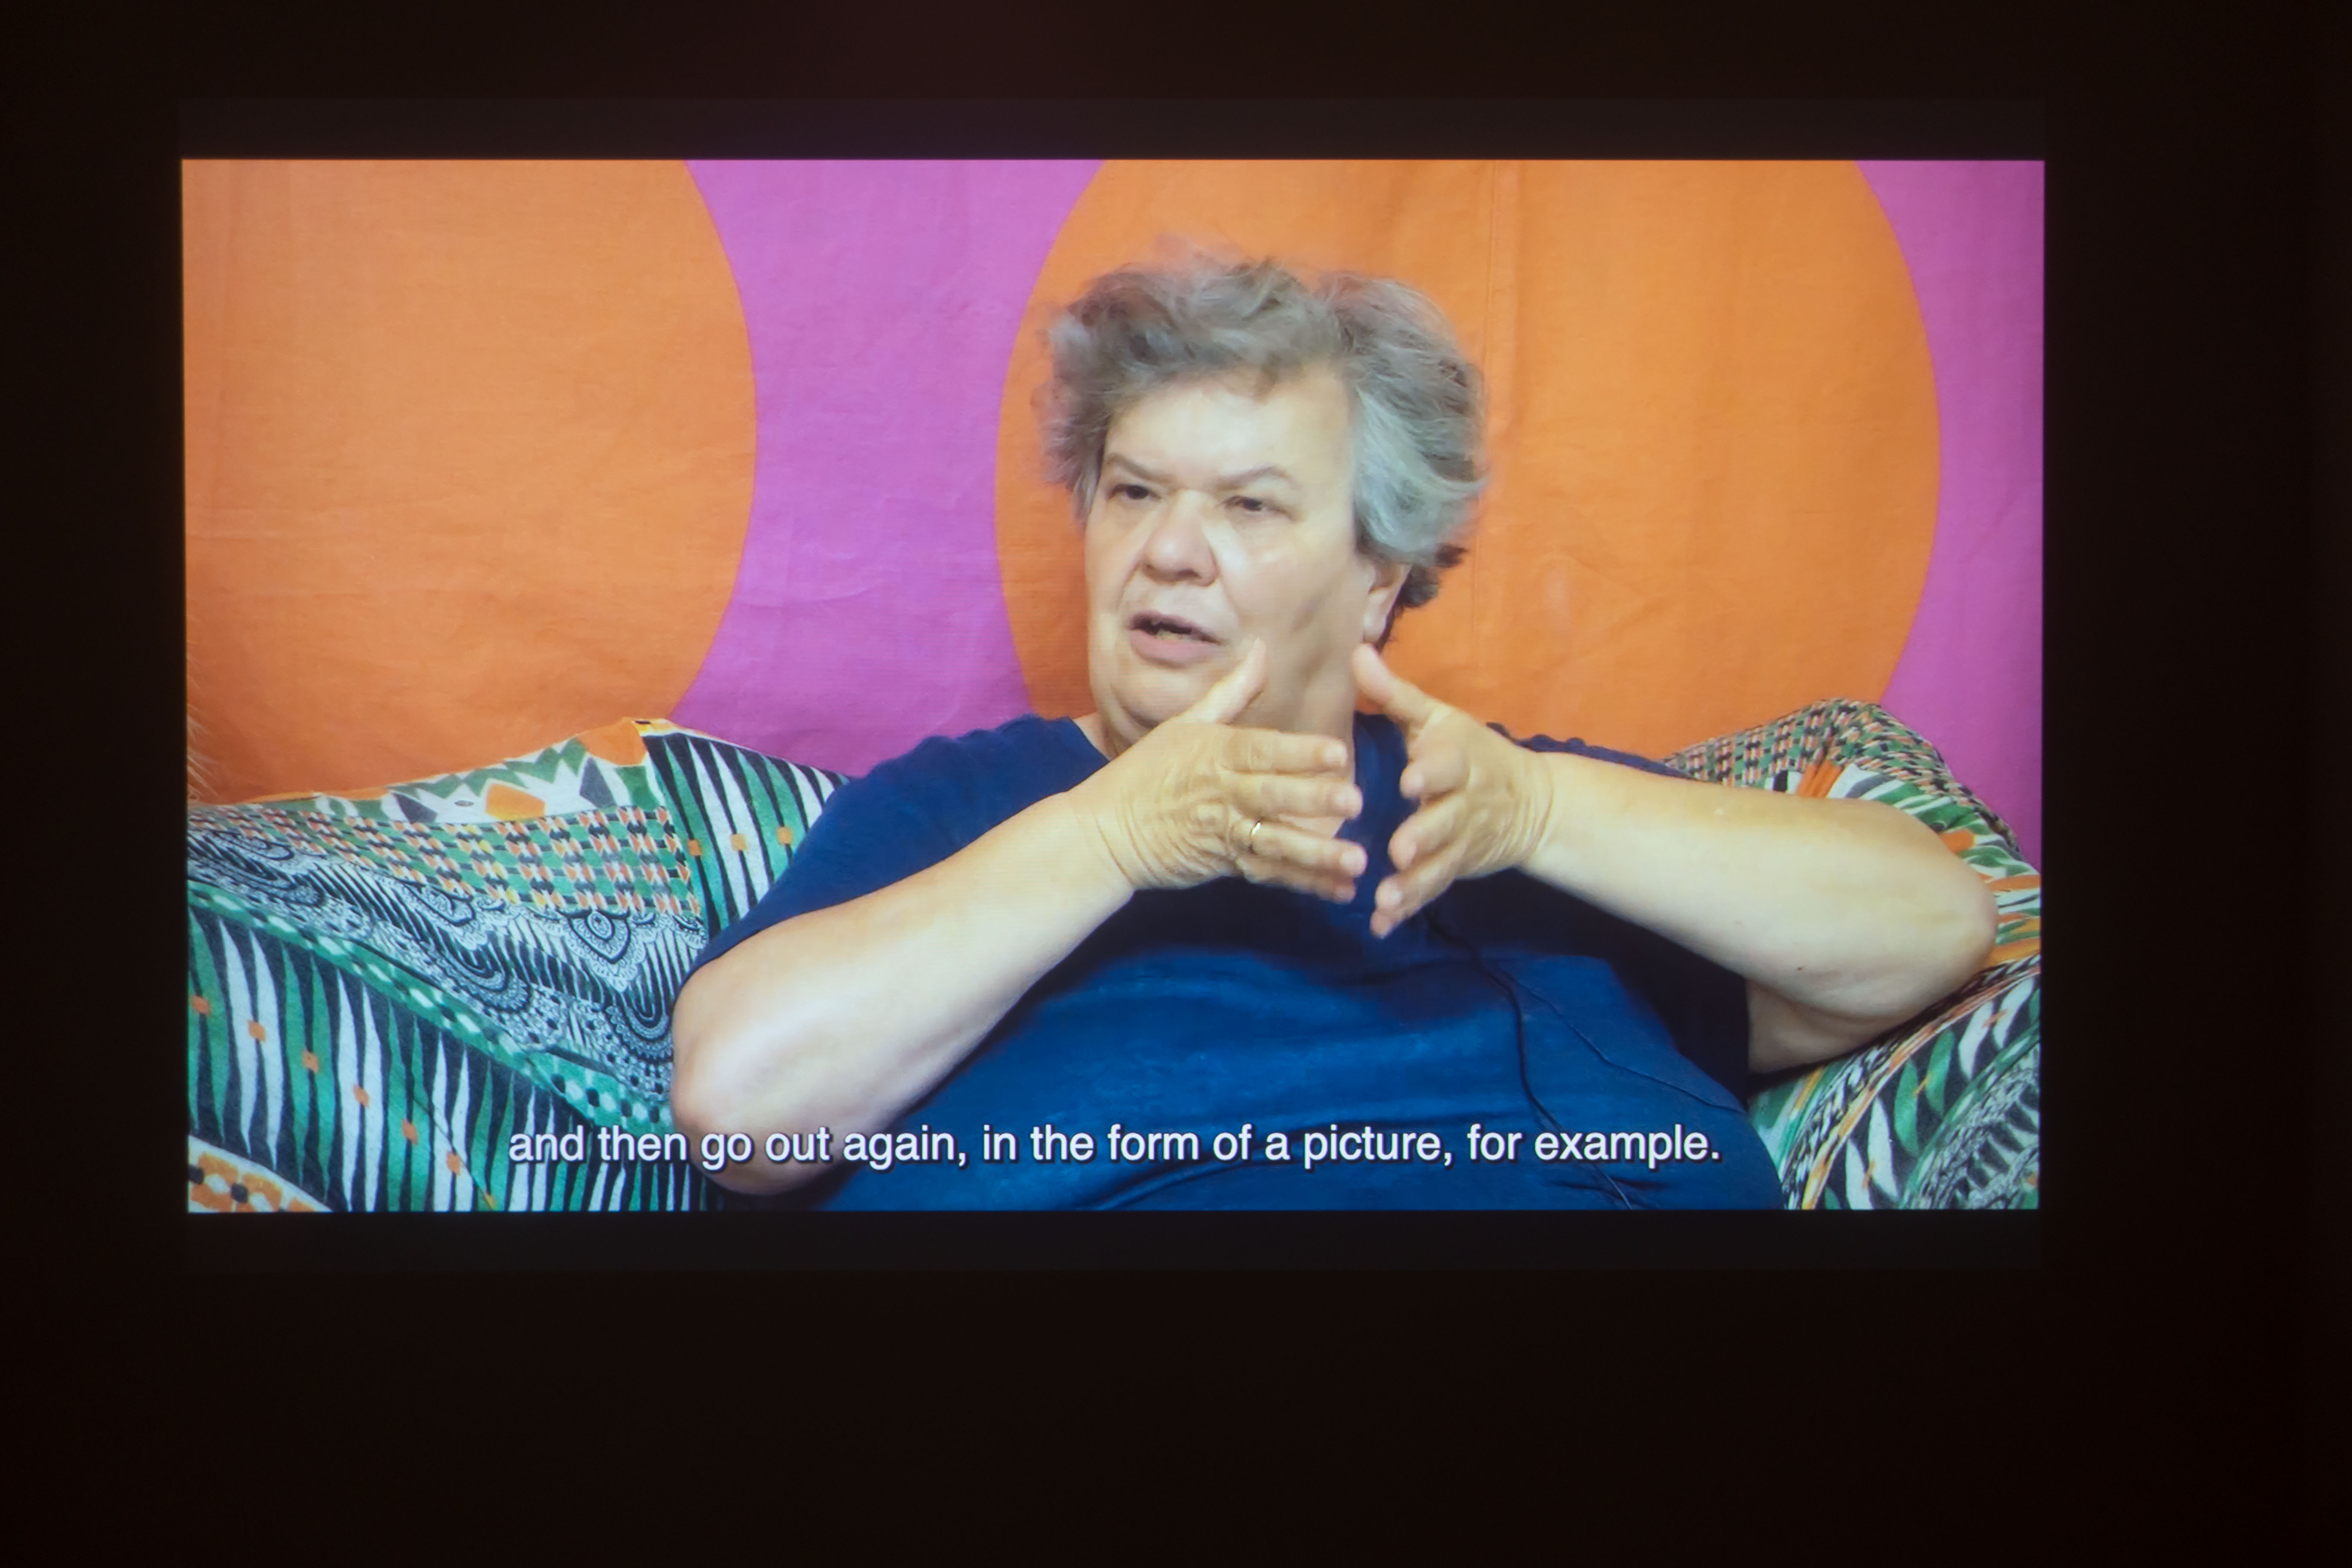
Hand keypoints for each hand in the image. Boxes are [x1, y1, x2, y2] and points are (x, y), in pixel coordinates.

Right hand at [1072, 639, 1367, 900]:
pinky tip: (1342, 890)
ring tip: (1357, 860)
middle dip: (1313, 799)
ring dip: (1318, 853)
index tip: (1335, 752)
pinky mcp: (1227, 865)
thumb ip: (1231, 692)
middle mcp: (1223, 793)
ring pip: (1276, 843)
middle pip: (1273, 795)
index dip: (1299, 752)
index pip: (1261, 750)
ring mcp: (1225, 833)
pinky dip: (1307, 883)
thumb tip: (1262, 649)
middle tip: (1355, 800)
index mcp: (1215, 753)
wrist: (1106, 832)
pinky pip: (1271, 875)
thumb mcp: (1184, 724)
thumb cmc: (1146, 772)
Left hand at [1352, 644, 1554, 936]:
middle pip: (1445, 820)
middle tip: (1400, 850)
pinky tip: (1381, 926)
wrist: (1530, 803)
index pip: (1447, 765)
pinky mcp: (1454, 869)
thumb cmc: (1471, 752)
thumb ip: (1395, 694)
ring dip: (1413, 884)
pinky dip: (1408, 908)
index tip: (1410, 780)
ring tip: (1386, 900)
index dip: (1431, 773)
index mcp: (1457, 760)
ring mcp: (1460, 841)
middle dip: (1424, 836)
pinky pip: (1431, 890)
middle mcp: (1462, 803)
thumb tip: (1355, 651)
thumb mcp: (1438, 719)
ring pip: (1438, 863)